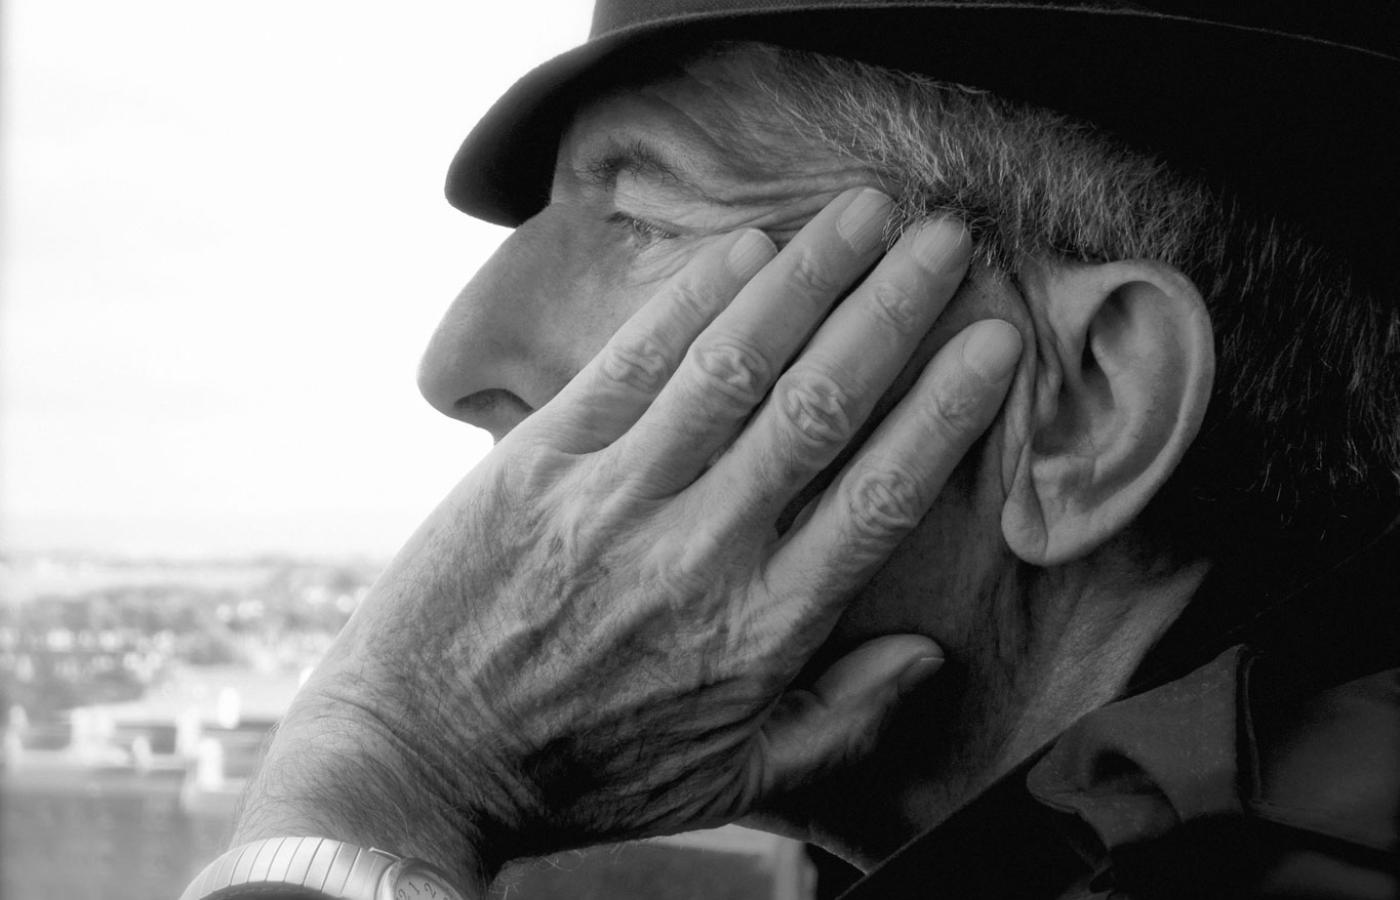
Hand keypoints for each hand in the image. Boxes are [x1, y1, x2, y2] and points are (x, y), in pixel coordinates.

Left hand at [233, 188, 1020, 892]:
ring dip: (809, 278)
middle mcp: (700, 550)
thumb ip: (836, 722)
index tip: (993, 340)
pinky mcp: (540, 463)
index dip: (945, 409)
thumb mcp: (728, 782)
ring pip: (733, 365)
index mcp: (762, 629)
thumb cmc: (584, 771)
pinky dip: (692, 299)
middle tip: (947, 240)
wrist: (421, 757)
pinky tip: (747, 250)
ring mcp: (616, 498)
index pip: (881, 495)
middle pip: (819, 406)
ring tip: (865, 213)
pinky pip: (630, 362)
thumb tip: (925, 655)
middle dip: (892, 311)